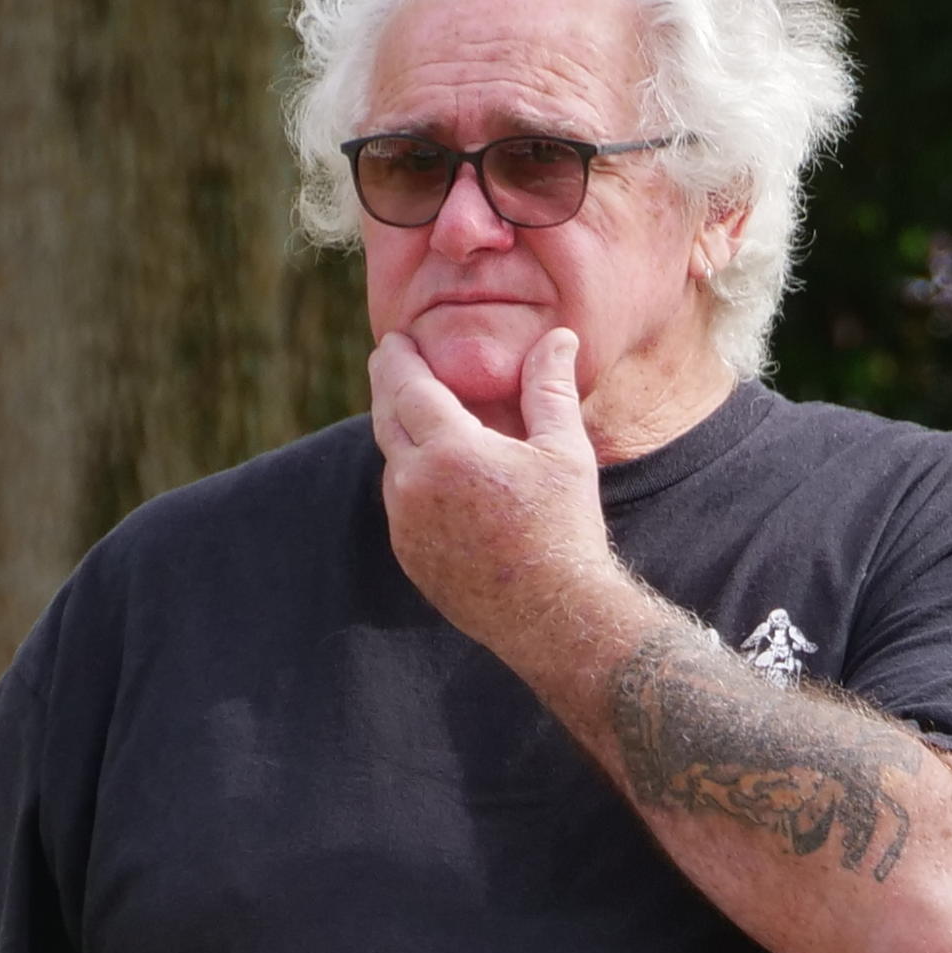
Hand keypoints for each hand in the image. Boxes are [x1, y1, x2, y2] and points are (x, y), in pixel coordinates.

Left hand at [375, 324, 621, 665]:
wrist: (554, 615)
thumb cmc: (565, 530)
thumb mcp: (565, 452)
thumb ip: (549, 389)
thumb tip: (559, 337)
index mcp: (450, 452)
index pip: (407, 387)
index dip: (399, 359)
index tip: (397, 339)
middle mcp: (414, 487)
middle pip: (386, 420)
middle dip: (387, 385)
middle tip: (391, 361)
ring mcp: (406, 526)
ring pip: (393, 464)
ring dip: (400, 434)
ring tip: (417, 415)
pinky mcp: (409, 557)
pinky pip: (401, 505)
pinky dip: (411, 479)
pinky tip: (434, 474)